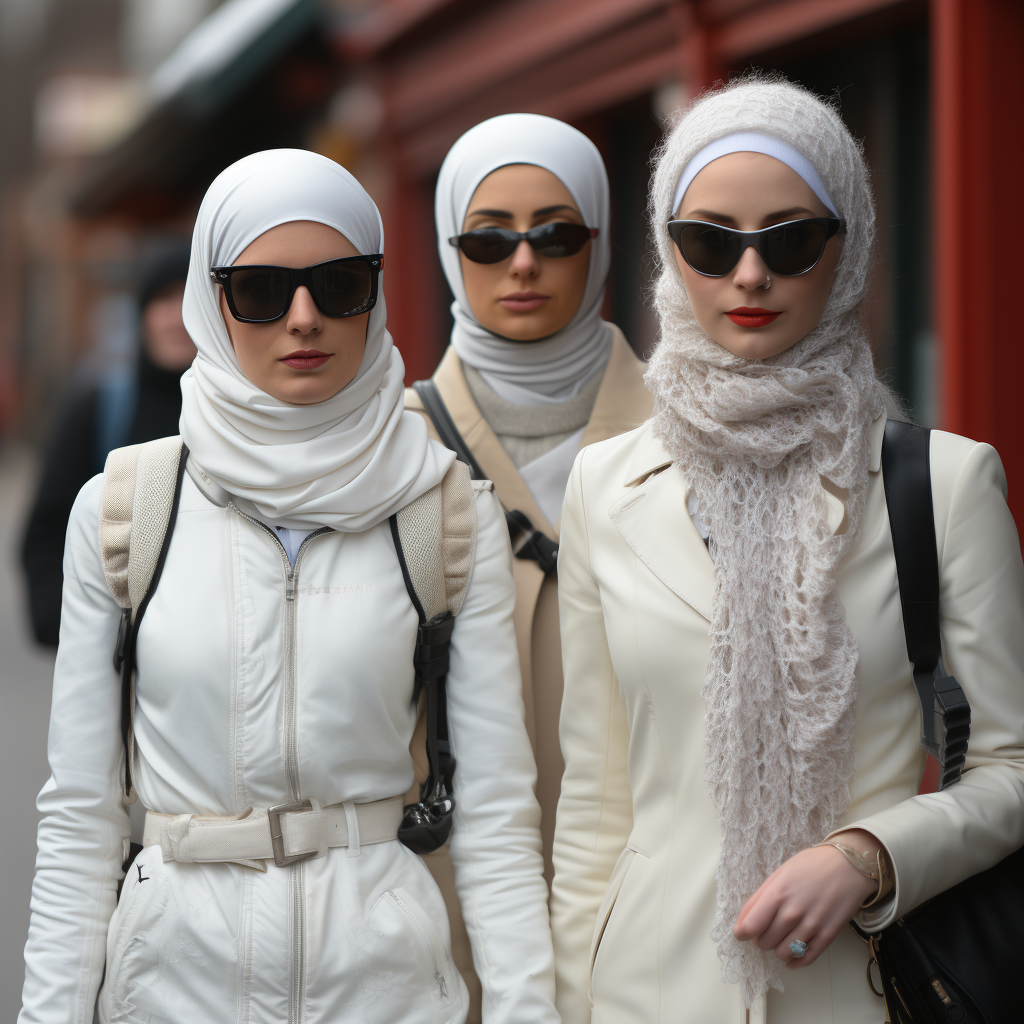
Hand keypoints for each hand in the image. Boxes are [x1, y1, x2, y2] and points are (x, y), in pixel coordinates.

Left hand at [732, 829, 879, 968]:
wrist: (848, 865)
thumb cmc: (811, 865)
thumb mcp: (780, 874)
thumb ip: (759, 898)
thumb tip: (743, 921)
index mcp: (777, 893)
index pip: (750, 926)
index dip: (741, 933)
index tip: (741, 932)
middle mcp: (793, 912)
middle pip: (765, 942)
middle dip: (762, 938)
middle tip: (767, 929)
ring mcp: (811, 926)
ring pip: (783, 953)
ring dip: (778, 949)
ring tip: (781, 937)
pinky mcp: (828, 936)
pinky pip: (806, 959)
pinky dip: (796, 961)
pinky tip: (792, 955)